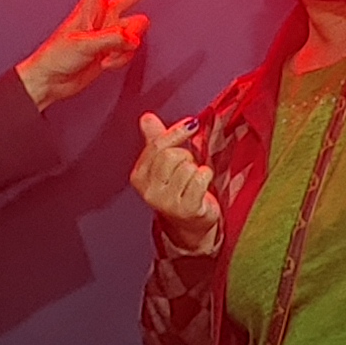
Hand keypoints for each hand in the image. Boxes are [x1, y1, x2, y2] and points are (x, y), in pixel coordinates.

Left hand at [17, 0, 179, 106]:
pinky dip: (122, 60)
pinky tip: (105, 64)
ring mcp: (111, 31)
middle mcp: (105, 13)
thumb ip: (110, 39)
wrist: (50, 82)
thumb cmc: (56, 58)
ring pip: (138, 30)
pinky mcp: (115, 48)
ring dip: (125, 47)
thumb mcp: (81, 45)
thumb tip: (132, 36)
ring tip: (104, 56)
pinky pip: (132, 51)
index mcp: (92, 4)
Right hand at [131, 109, 219, 252]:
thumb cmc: (179, 191)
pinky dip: (206, 177)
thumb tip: (147, 118)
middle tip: (189, 168)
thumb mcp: (164, 165)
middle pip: (171, 155)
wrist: (190, 226)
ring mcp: (166, 202)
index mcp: (139, 176)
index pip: (157, 146)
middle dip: (186, 156)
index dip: (177, 132)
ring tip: (193, 181)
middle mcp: (149, 191)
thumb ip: (156, 140)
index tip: (192, 124)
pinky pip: (200, 178)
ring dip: (196, 169)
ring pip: (187, 167)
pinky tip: (202, 187)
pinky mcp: (186, 209)